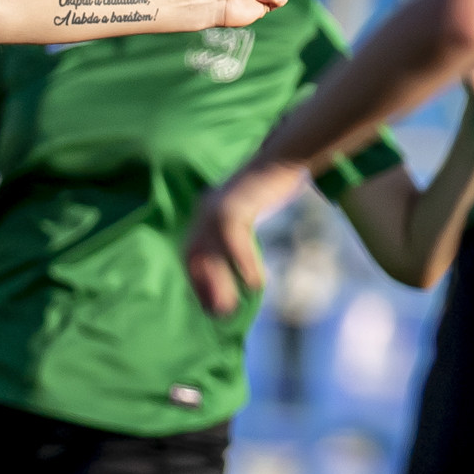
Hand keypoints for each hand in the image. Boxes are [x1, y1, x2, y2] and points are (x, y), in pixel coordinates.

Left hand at [186, 161, 305, 315]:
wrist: (282, 159)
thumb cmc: (268, 190)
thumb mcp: (246, 215)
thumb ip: (236, 237)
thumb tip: (239, 273)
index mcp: (204, 213)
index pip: (190, 254)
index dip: (196, 281)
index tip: (207, 307)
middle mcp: (204, 209)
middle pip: (195, 255)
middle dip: (204, 287)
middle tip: (218, 314)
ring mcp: (216, 205)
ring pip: (212, 252)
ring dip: (220, 283)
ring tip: (231, 308)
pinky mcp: (234, 203)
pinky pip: (234, 239)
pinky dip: (243, 263)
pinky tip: (255, 282)